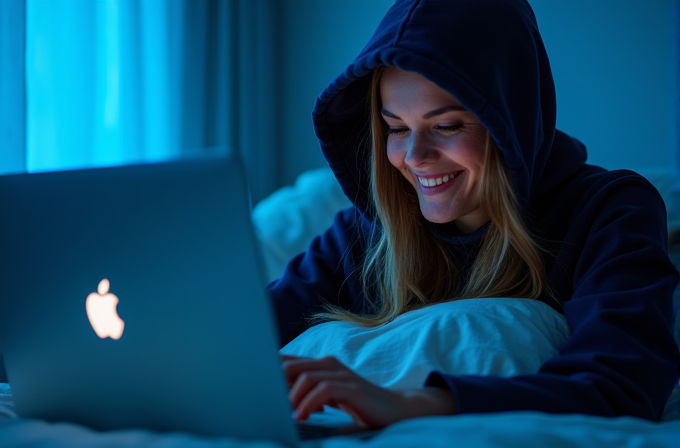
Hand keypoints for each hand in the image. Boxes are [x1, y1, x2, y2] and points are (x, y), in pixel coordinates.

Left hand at [281, 354, 456, 427]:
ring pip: (305, 377)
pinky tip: (304, 416)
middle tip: (268, 403)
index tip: (256, 387)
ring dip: (291, 398)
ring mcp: (341, 374)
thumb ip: (308, 390)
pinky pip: (323, 390)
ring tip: (288, 415)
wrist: (393, 408)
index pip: (287, 360)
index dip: (268, 371)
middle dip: (275, 384)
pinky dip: (309, 404)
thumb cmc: (357, 403)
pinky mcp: (352, 388)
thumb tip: (277, 395)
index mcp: (321, 364)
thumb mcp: (328, 395)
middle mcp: (329, 364)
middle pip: (290, 365)